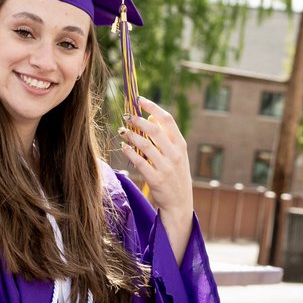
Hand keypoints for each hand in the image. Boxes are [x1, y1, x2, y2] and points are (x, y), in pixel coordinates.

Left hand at [119, 97, 193, 262]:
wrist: (179, 203)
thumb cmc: (175, 175)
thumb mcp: (177, 155)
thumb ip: (166, 136)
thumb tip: (150, 116)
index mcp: (181, 145)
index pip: (167, 120)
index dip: (153, 107)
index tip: (140, 99)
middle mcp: (175, 154)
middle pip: (154, 130)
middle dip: (138, 120)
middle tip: (126, 116)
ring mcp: (166, 167)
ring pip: (145, 145)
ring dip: (131, 135)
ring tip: (121, 130)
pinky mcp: (156, 179)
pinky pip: (140, 162)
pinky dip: (130, 152)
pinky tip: (123, 146)